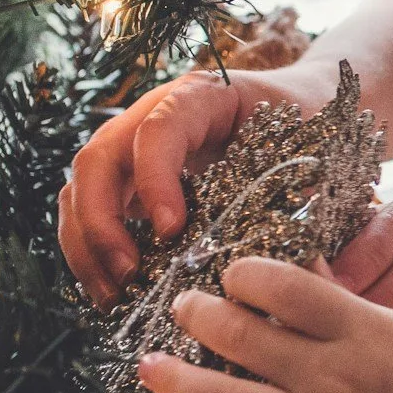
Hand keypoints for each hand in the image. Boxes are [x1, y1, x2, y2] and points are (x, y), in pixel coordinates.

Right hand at [60, 65, 339, 304]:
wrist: (302, 105)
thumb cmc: (307, 128)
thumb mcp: (311, 149)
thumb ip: (299, 194)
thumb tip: (309, 269)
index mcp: (201, 97)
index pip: (158, 129)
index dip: (154, 179)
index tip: (172, 231)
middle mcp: (153, 116)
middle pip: (99, 159)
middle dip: (102, 221)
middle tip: (128, 274)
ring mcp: (133, 146)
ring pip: (81, 187)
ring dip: (86, 244)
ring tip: (113, 294)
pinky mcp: (129, 179)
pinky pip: (90, 211)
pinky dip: (91, 251)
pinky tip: (112, 292)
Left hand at [140, 257, 392, 392]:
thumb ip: (347, 306)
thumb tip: (295, 270)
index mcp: (359, 332)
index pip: (283, 286)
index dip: (245, 274)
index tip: (234, 274)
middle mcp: (330, 377)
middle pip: (242, 334)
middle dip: (200, 313)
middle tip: (186, 307)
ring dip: (178, 379)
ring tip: (150, 364)